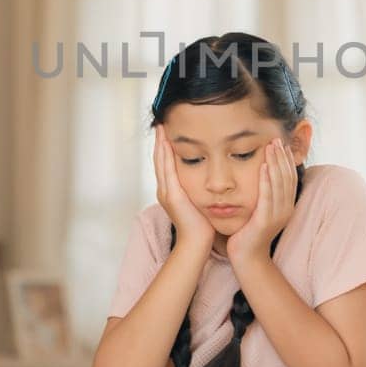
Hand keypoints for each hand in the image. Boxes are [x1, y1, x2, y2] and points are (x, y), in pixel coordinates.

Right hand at [154, 125, 215, 256]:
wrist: (197, 243)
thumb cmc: (201, 225)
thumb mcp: (198, 202)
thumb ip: (197, 189)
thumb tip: (205, 178)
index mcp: (170, 191)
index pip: (165, 164)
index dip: (164, 147)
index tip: (166, 131)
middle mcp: (165, 190)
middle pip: (160, 160)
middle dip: (160, 141)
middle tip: (160, 123)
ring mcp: (166, 192)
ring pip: (161, 163)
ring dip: (161, 144)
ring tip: (161, 128)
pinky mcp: (172, 195)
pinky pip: (167, 170)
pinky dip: (166, 156)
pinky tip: (167, 143)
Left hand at [228, 138, 297, 267]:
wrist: (246, 257)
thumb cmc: (249, 232)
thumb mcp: (260, 210)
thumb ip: (264, 194)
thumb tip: (261, 174)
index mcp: (286, 206)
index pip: (289, 177)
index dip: (286, 160)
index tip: (280, 144)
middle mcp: (285, 209)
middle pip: (286, 177)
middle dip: (281, 157)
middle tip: (276, 139)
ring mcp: (277, 215)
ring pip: (278, 183)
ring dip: (274, 163)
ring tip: (270, 147)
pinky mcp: (265, 220)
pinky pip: (267, 196)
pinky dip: (266, 180)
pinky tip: (263, 166)